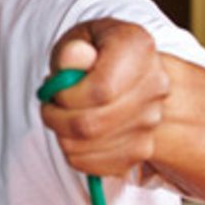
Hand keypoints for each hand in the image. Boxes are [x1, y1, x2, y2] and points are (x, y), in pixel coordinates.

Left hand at [40, 18, 170, 176]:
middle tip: (49, 105)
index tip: (53, 88)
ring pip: (89, 147)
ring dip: (62, 135)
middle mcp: (154, 85)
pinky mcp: (142, 150)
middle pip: (93, 124)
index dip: (67, 96)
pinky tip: (75, 133)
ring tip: (63, 115)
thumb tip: (74, 57)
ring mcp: (152, 121)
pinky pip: (95, 166)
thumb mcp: (76, 38)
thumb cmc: (92, 51)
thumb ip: (70, 50)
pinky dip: (74, 153)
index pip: (101, 90)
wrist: (123, 71)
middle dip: (57, 118)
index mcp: (138, 47)